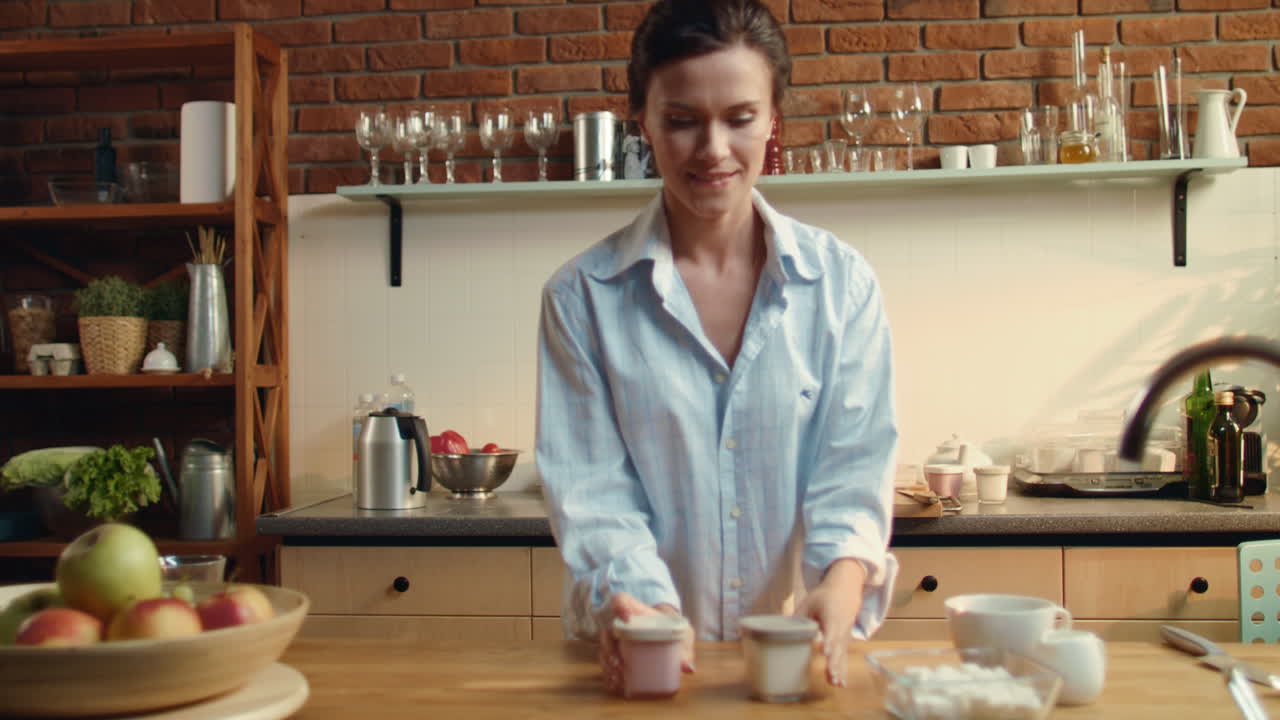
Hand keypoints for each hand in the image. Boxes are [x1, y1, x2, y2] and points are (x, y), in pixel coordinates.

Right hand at [598, 592, 693, 694]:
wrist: (668, 634)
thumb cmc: (674, 630)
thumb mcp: (683, 635)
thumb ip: (685, 649)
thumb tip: (688, 668)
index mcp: (637, 612)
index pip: (621, 600)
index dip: (619, 606)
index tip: (626, 618)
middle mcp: (622, 624)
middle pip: (608, 631)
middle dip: (610, 649)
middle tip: (620, 665)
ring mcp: (618, 638)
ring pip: (604, 648)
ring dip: (608, 663)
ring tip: (619, 677)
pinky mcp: (617, 653)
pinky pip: (606, 661)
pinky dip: (608, 673)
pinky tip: (614, 683)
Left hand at [796, 558, 866, 686]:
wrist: (845, 591)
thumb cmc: (824, 596)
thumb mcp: (809, 601)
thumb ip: (797, 616)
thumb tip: (780, 629)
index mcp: (832, 614)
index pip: (831, 629)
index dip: (828, 641)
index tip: (825, 651)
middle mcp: (841, 626)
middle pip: (838, 646)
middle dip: (834, 661)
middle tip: (831, 674)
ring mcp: (845, 635)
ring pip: (842, 654)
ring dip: (839, 669)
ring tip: (836, 683)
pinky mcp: (845, 642)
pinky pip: (844, 657)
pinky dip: (842, 670)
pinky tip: (839, 683)